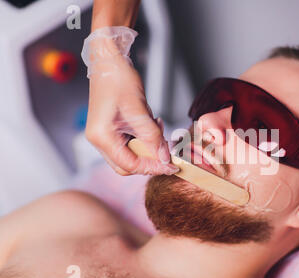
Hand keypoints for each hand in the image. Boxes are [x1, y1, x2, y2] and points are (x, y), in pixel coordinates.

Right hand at [82, 27, 178, 175]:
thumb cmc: (119, 79)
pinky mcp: (111, 130)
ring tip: (157, 126)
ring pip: (130, 155)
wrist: (109, 61)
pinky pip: (130, 143)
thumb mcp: (140, 110)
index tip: (171, 166)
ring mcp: (104, 136)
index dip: (152, 167)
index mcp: (101, 137)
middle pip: (127, 165)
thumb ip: (152, 137)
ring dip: (148, 147)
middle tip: (168, 153)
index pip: (129, 164)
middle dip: (150, 161)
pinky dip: (144, 138)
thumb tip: (164, 158)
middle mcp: (99, 140)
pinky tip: (151, 122)